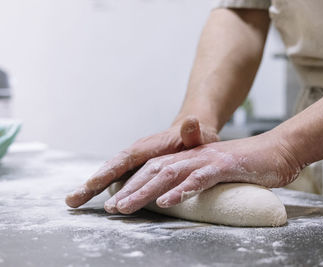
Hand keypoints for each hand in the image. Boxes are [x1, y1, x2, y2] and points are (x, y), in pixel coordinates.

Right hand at [65, 116, 218, 207]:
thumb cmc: (194, 138)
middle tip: (72, 200)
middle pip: (110, 168)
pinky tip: (89, 201)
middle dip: (91, 184)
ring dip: (91, 189)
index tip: (94, 182)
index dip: (110, 171)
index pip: (127, 159)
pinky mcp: (134, 170)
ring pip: (109, 175)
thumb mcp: (197, 135)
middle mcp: (136, 154)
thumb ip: (192, 133)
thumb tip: (191, 121)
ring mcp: (133, 162)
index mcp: (149, 146)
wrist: (190, 135)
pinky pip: (116, 180)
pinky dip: (102, 189)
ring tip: (72, 202)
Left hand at [104, 132, 301, 213]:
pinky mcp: (225, 166)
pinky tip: (166, 202)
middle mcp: (194, 156)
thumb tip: (182, 195)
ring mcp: (208, 160)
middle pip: (155, 171)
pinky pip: (199, 179)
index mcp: (191, 158)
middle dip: (131, 189)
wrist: (280, 150)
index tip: (116, 201)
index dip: (134, 184)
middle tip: (111, 208)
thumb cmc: (250, 164)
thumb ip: (199, 180)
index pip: (156, 169)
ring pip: (169, 174)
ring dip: (145, 191)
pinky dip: (181, 190)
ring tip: (125, 207)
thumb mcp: (218, 172)